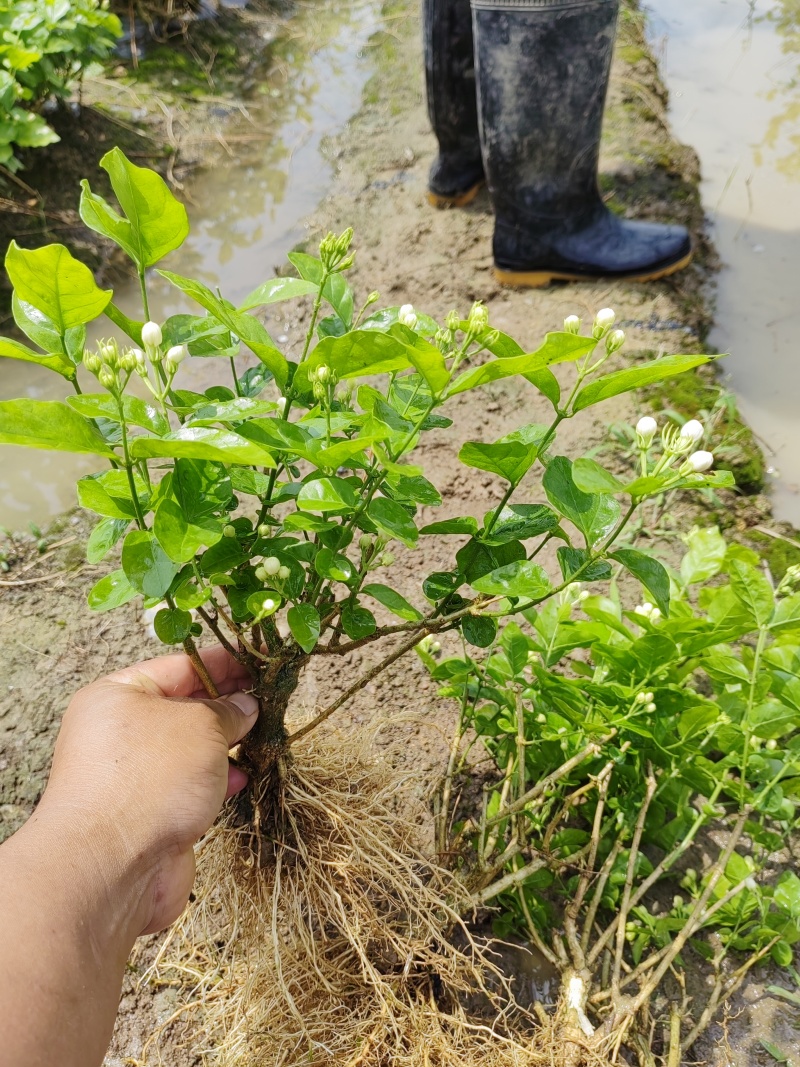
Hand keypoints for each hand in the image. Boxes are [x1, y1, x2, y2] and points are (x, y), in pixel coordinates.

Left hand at [37, 645, 257, 933]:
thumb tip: (245, 706)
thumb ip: (227, 711)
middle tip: (268, 700)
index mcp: (117, 696)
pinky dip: (216, 780)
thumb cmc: (147, 781)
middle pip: (183, 708)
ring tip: (261, 738)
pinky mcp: (147, 814)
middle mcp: (119, 733)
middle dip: (226, 705)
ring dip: (225, 745)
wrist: (112, 868)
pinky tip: (241, 779)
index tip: (258, 662)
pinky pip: (188, 786)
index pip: (180, 667)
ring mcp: (132, 776)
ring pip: (188, 750)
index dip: (223, 663)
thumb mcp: (200, 726)